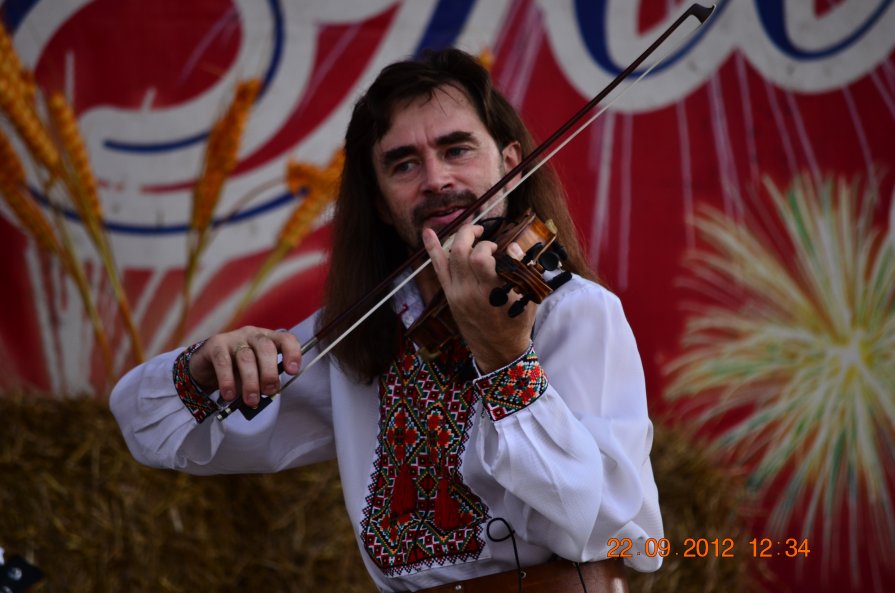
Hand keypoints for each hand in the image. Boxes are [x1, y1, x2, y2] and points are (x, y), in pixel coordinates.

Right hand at [188, 326, 301, 406]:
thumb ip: (264, 381)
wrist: (207, 365)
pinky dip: (228, 380)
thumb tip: (270, 393)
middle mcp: (253, 334)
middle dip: (269, 372)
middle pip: (266, 348)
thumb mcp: (256, 374)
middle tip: (269, 392)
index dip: (292, 353)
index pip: (286, 339)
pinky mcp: (215, 344)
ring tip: (251, 400)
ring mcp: (234, 337)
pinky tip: (229, 395)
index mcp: (269, 339)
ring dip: (250, 381)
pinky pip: (223, 362)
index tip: (292, 371)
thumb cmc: (238, 370)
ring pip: (246, 357)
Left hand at [422, 224, 535, 372]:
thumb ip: (523, 269)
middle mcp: (471, 292)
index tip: (498, 248)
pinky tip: (427, 232)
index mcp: (492, 292)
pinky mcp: (450, 296)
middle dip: (470, 234)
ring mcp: (457, 294)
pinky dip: (433, 249)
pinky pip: (438, 269)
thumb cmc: (517, 322)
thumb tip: (513, 245)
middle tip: (482, 231)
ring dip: (458, 238)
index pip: (480, 259)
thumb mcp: (529, 298)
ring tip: (471, 232)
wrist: (498, 350)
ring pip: (449, 257)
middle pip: (461, 253)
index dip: (487, 246)